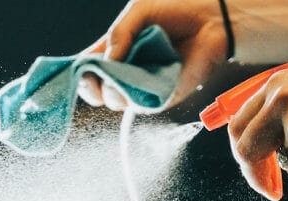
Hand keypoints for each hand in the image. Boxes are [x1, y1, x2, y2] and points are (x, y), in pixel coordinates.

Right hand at [77, 0, 229, 111]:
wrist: (213, 16)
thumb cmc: (177, 9)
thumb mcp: (138, 11)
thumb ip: (117, 35)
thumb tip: (104, 62)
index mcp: (116, 50)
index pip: (87, 68)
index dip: (78, 73)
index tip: (75, 72)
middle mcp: (126, 71)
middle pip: (95, 90)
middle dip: (90, 86)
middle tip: (96, 75)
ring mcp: (142, 86)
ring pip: (115, 101)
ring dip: (113, 89)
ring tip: (125, 70)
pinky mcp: (161, 97)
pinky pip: (139, 104)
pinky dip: (136, 93)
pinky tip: (144, 76)